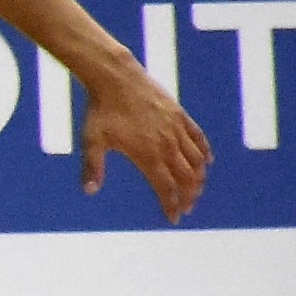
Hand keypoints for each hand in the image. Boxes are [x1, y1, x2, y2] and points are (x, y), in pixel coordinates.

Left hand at [80, 62, 209, 220]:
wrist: (115, 77)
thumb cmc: (100, 110)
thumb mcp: (91, 140)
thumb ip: (92, 167)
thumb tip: (88, 191)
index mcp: (147, 154)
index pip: (166, 187)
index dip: (171, 205)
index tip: (173, 218)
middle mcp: (167, 144)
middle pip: (186, 178)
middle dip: (188, 196)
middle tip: (186, 208)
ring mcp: (176, 128)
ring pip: (197, 160)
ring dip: (199, 178)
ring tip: (195, 190)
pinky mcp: (180, 115)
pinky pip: (198, 138)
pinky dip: (204, 153)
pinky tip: (206, 163)